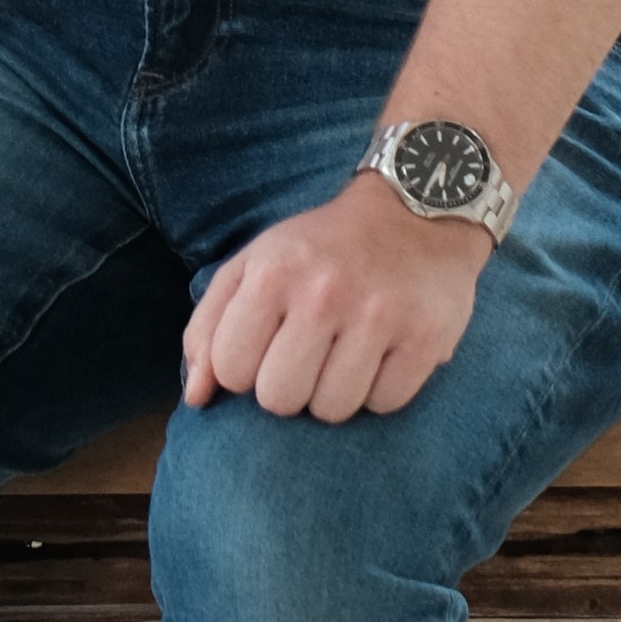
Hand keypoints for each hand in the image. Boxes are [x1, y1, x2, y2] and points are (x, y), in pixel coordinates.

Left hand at [181, 171, 490, 423]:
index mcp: (272, 273)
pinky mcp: (425, 338)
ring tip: (345, 353)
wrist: (414, 211)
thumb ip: (209, 328)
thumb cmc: (321, 249)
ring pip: (332, 409)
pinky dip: (380, 389)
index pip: (231, 370)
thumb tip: (195, 398)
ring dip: (335, 392)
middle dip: (289, 386)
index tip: (267, 347)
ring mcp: (379, 317)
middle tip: (308, 353)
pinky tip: (382, 354)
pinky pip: (384, 404)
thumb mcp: (253, 265)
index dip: (244, 369)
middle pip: (280, 399)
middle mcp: (323, 294)